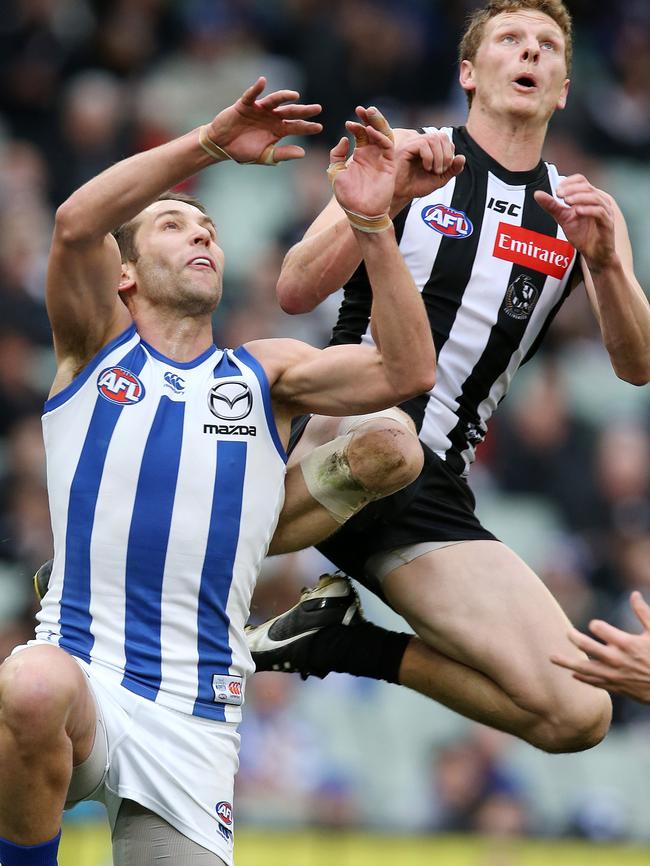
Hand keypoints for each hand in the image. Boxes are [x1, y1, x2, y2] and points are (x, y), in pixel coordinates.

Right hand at [206, 77, 321, 164]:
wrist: (222, 146)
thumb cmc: (243, 151)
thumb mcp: (265, 156)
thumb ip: (283, 154)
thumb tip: (302, 153)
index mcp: (278, 130)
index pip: (296, 127)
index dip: (307, 127)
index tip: (319, 127)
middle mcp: (271, 117)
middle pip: (290, 112)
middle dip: (303, 110)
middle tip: (317, 108)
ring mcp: (259, 109)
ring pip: (274, 101)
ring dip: (284, 96)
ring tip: (295, 96)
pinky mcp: (245, 104)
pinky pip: (251, 95)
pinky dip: (256, 88)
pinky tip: (262, 81)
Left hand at [329, 106, 395, 216]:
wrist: (360, 213)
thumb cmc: (348, 197)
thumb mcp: (335, 173)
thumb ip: (337, 156)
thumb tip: (343, 140)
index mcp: (360, 156)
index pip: (361, 134)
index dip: (356, 126)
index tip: (348, 123)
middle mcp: (372, 155)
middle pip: (373, 130)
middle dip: (368, 118)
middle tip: (361, 109)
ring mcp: (381, 159)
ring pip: (383, 134)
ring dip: (377, 122)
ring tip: (369, 111)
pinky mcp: (389, 165)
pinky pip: (387, 146)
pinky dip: (380, 137)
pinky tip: (371, 131)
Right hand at [393, 129, 464, 208]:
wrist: (401, 194)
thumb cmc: (416, 185)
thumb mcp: (439, 179)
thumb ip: (452, 169)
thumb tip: (462, 157)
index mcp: (429, 148)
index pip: (446, 140)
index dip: (450, 154)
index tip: (445, 169)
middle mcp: (421, 142)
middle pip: (441, 136)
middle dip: (446, 154)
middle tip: (441, 171)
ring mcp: (412, 144)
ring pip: (433, 139)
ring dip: (439, 157)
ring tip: (434, 171)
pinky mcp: (405, 148)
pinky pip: (423, 144)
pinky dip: (429, 157)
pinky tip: (426, 168)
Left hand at [534, 175, 616, 272]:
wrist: (593, 253)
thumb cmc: (581, 235)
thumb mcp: (563, 218)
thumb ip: (552, 206)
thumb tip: (537, 194)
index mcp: (589, 196)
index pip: (581, 180)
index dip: (569, 182)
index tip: (557, 191)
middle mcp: (599, 201)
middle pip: (587, 187)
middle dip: (572, 189)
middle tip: (559, 195)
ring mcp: (605, 211)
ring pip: (595, 197)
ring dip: (579, 197)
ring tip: (566, 201)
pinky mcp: (608, 223)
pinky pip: (600, 212)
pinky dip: (588, 210)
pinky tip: (577, 212)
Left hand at [551, 591, 649, 702]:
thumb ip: (643, 613)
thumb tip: (633, 593)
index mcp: (626, 643)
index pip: (599, 628)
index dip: (596, 626)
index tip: (596, 626)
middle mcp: (617, 659)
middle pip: (587, 646)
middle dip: (574, 637)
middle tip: (567, 632)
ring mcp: (614, 675)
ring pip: (584, 668)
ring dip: (567, 662)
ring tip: (551, 657)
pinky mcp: (616, 687)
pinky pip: (594, 682)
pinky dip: (582, 678)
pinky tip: (572, 673)